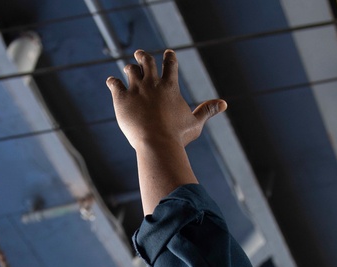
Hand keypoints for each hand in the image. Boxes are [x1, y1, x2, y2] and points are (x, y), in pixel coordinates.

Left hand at [106, 49, 225, 153]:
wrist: (156, 143)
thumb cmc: (177, 136)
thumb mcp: (195, 123)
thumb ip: (207, 110)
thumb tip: (224, 103)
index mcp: (169, 86)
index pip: (170, 64)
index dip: (169, 57)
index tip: (168, 53)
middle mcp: (152, 83)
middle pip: (146, 61)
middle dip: (144, 56)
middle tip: (141, 54)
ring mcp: (135, 90)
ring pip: (130, 70)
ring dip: (129, 68)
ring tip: (128, 69)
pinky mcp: (121, 98)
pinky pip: (114, 84)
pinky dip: (113, 82)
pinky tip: (112, 82)